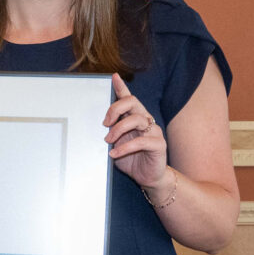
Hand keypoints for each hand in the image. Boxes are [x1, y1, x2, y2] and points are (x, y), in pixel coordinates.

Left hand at [105, 73, 169, 190]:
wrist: (148, 178)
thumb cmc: (130, 159)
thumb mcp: (115, 145)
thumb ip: (109, 134)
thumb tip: (94, 128)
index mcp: (134, 118)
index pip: (128, 98)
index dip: (121, 87)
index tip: (113, 77)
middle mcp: (145, 121)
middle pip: (132, 102)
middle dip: (115, 109)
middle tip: (105, 124)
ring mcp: (154, 131)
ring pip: (136, 120)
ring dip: (118, 130)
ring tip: (108, 142)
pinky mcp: (159, 144)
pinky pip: (142, 141)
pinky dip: (125, 147)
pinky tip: (114, 154)